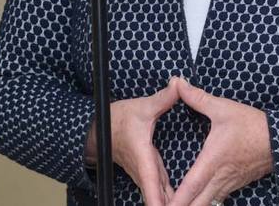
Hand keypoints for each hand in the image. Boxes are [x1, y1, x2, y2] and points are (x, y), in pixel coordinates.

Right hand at [85, 80, 179, 204]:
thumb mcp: (142, 107)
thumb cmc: (119, 119)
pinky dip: (167, 196)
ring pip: (157, 194)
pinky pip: (158, 188)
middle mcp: (143, 169)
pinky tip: (179, 202)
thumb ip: (163, 99)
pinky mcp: (147, 171)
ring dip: (169, 203)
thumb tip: (178, 85)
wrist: (100, 128)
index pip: (152, 186)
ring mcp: (144, 172)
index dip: (159, 201)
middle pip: (156, 197)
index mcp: (143, 157)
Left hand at [168, 77, 272, 205]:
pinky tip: (196, 203)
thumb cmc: (251, 125)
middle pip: (197, 204)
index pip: (190, 186)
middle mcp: (219, 177)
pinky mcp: (235, 185)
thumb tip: (178, 83)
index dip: (176, 200)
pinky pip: (216, 200)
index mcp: (212, 160)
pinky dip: (204, 204)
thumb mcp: (223, 108)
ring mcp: (228, 184)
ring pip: (207, 205)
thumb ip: (198, 98)